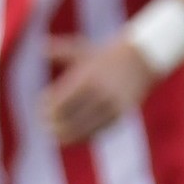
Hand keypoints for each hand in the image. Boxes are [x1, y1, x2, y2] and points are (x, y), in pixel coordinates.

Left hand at [41, 32, 157, 146]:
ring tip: (55, 136)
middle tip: (44, 125)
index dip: (46, 109)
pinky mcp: (121, 114)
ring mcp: (112, 105)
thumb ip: (60, 50)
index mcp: (87, 78)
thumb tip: (40, 45)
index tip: (40, 108)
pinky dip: (83, 137)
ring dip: (66, 135)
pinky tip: (72, 138)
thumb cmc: (105, 55)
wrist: (143, 59)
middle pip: (69, 117)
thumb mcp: (83, 51)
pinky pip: (99, 132)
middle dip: (53, 124)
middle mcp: (99, 93)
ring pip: (83, 129)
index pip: (59, 102)